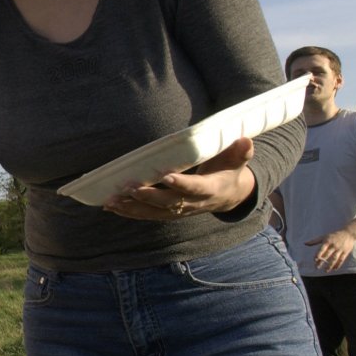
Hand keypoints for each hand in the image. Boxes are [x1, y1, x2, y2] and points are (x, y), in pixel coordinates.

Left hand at [104, 137, 255, 221]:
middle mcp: (192, 204)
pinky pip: (146, 215)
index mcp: (209, 189)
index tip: (166, 177)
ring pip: (153, 212)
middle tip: (131, 188)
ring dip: (132, 207)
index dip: (181, 184)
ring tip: (112, 201)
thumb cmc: (228, 170)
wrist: (228, 196)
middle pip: (169, 202)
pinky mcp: (168, 213)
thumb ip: (240, 152)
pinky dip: (128, 212)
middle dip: (149, 197)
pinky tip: (110, 207)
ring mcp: (179, 211)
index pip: (194, 188)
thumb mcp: (237, 161)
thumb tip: (245, 140)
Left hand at [308, 229, 355, 270]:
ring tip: (325, 270)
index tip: (314, 260)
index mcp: (327, 242)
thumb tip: (305, 243)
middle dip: (322, 261)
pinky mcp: (346, 252)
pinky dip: (338, 265)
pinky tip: (334, 269)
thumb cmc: (334, 235)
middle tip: (317, 267)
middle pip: (327, 255)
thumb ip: (314, 241)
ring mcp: (340, 249)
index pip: (322, 249)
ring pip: (334, 259)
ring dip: (330, 265)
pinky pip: (341, 259)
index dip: (318, 254)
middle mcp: (333, 246)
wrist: (348, 233)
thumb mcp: (324, 236)